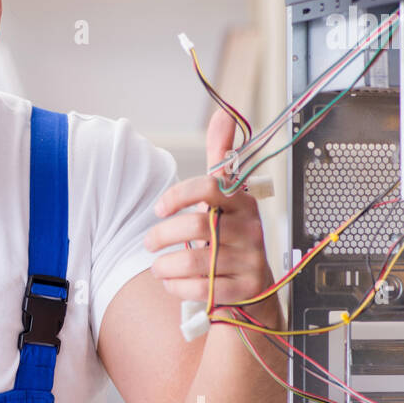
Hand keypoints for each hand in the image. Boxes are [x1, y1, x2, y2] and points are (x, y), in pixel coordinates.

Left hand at [143, 108, 273, 308]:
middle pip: (196, 226)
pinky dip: (178, 287)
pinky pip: (202, 289)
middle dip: (162, 236)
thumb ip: (221, 159)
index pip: (210, 186)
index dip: (178, 195)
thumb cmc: (230, 235)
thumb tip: (224, 114)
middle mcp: (250, 229)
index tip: (158, 208)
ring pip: (195, 261)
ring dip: (165, 266)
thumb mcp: (226, 197)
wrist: (254, 288)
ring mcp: (251, 260)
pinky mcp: (246, 288)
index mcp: (242, 202)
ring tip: (158, 267)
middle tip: (148, 243)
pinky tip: (173, 283)